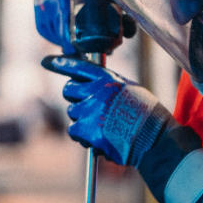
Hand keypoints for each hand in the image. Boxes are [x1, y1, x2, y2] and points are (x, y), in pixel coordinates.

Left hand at [42, 55, 174, 166]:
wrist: (156, 141)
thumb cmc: (149, 118)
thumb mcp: (132, 91)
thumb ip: (110, 86)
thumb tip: (93, 88)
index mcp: (109, 79)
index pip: (79, 67)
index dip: (61, 63)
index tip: (46, 61)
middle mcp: (97, 92)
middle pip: (69, 90)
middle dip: (75, 98)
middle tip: (89, 108)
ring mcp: (91, 111)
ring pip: (72, 113)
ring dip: (82, 121)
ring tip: (103, 127)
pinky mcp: (88, 130)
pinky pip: (73, 131)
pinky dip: (82, 137)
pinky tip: (98, 139)